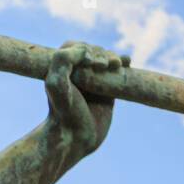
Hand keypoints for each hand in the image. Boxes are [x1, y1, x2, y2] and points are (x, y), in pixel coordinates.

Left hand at [45, 40, 121, 161]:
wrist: (75, 137)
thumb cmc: (63, 110)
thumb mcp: (56, 84)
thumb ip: (63, 61)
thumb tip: (85, 49)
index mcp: (61, 68)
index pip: (75, 46)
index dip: (85, 49)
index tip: (91, 63)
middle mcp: (76, 73)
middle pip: (93, 52)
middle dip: (102, 54)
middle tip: (104, 66)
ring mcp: (93, 81)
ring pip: (106, 61)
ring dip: (113, 57)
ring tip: (116, 64)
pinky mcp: (107, 92)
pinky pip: (116, 74)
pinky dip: (123, 64)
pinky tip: (127, 62)